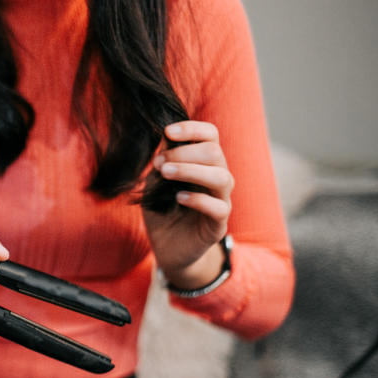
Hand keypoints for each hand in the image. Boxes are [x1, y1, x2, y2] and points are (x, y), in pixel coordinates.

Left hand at [142, 121, 232, 289]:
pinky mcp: (219, 224)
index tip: (168, 132)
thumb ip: (163, 161)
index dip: (192, 129)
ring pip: (222, 177)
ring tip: (165, 173)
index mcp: (204, 163)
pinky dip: (198, 199)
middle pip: (215, 152)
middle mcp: (217, 177)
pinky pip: (218, 207)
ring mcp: (221, 200)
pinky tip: (179, 198)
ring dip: (191, 170)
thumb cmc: (163, 210)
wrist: (168, 248)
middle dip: (184, 152)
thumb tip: (164, 136)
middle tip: (158, 163)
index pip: (210, 135)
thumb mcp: (156, 182)